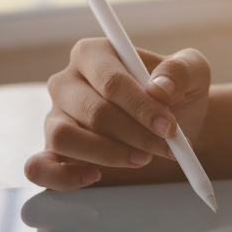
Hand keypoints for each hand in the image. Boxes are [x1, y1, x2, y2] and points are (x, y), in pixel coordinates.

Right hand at [25, 39, 210, 190]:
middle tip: (165, 149)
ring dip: (108, 155)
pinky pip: (38, 166)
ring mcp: (55, 116)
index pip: (111, 82)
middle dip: (135, 135)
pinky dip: (62, 176)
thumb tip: (160, 88)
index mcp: (94, 54)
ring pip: (65, 137)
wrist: (172, 129)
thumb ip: (180, 71)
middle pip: (93, 112)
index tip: (170, 128)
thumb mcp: (193, 72)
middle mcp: (67, 82)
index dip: (141, 108)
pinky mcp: (52, 150)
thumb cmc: (177, 94)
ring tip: (141, 159)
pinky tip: (94, 177)